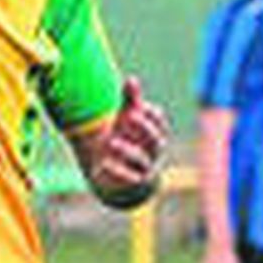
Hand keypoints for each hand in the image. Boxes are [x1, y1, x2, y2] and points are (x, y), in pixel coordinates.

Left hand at [90, 77, 167, 204]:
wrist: (118, 174)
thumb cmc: (127, 139)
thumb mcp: (127, 120)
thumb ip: (130, 101)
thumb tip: (131, 79)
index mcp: (156, 133)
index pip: (159, 122)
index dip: (151, 113)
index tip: (137, 105)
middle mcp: (154, 151)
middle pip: (155, 139)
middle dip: (143, 127)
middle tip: (130, 116)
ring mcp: (145, 168)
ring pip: (141, 159)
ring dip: (127, 150)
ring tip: (111, 142)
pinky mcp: (131, 183)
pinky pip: (128, 179)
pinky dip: (117, 172)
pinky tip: (103, 164)